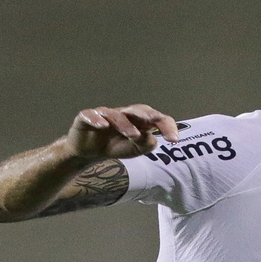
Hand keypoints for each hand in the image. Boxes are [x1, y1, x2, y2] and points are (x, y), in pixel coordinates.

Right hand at [64, 105, 179, 160]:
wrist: (88, 151)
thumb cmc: (115, 146)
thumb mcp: (134, 150)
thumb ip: (145, 145)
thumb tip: (152, 138)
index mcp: (138, 120)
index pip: (155, 118)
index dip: (166, 126)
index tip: (174, 139)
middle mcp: (123, 114)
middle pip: (138, 110)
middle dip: (148, 115)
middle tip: (155, 122)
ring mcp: (105, 114)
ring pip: (117, 115)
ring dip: (126, 124)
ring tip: (133, 135)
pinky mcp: (86, 118)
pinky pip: (91, 115)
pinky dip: (97, 119)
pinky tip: (103, 126)